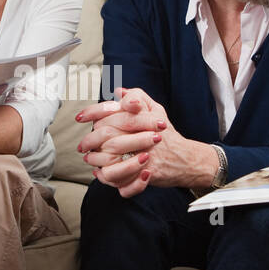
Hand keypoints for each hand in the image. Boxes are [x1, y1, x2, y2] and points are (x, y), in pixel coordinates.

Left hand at [75, 87, 217, 196]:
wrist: (188, 160)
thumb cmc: (168, 135)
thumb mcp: (157, 110)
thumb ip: (138, 97)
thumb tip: (119, 91)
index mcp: (144, 117)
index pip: (114, 111)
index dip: (94, 113)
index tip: (80, 117)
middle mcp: (145, 134)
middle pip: (108, 133)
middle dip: (91, 139)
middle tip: (83, 145)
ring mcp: (147, 153)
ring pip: (112, 157)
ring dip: (96, 159)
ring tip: (90, 159)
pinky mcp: (150, 172)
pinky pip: (122, 178)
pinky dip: (109, 177)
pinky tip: (102, 173)